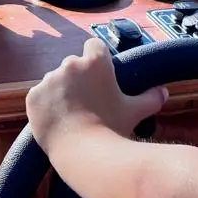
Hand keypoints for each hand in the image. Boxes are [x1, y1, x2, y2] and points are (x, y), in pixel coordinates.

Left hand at [26, 38, 168, 154]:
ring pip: (56, 81)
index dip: (98, 59)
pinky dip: (46, 106)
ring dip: (61, 92)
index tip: (100, 75)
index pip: (95, 46)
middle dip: (79, 78)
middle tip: (88, 101)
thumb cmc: (111, 128)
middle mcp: (69, 64)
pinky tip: (57, 121)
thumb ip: (150, 99)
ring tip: (72, 115)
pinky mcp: (33, 96)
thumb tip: (163, 92)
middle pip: (74, 64)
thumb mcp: (135, 112)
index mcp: (95, 61)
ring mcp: (49, 79)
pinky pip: (40, 96)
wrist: (82, 152)